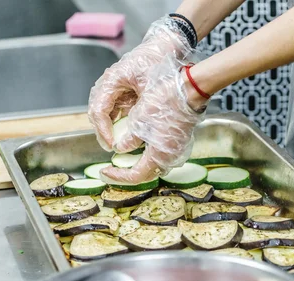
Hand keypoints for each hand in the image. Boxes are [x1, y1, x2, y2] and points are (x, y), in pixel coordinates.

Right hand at [88, 17, 191, 151]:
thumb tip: (130, 137)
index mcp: (112, 80)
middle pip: (97, 112)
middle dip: (103, 132)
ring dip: (109, 128)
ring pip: (104, 112)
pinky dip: (118, 122)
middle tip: (111, 147)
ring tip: (116, 144)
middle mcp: (109, 83)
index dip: (103, 130)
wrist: (167, 45)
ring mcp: (114, 87)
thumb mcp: (151, 90)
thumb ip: (139, 113)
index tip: (111, 144)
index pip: (98, 110)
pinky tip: (124, 134)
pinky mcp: (122, 91)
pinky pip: (115, 110)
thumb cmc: (158, 61)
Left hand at [100, 56, 208, 183]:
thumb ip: (128, 141)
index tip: (106, 172)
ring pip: (155, 165)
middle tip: (113, 167)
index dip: (118, 176)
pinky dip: (150, 155)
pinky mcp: (181, 142)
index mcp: (159, 156)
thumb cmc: (165, 104)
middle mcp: (171, 158)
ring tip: (126, 157)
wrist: (187, 91)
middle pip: (146, 174)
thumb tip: (120, 148)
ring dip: (140, 164)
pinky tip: (142, 145)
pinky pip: (163, 155)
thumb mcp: (138, 122)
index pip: (135, 177)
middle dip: (128, 172)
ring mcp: (178, 151)